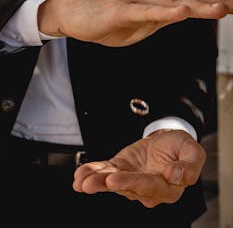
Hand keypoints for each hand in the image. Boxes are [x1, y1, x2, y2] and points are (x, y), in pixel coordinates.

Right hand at [38, 0, 227, 46]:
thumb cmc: (111, 20)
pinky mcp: (122, 10)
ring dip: (199, 4)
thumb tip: (185, 14)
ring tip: (222, 8)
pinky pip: (146, 12)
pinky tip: (181, 12)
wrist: (79, 16)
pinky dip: (165, 12)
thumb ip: (166, 17)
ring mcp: (138, 1)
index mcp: (161, 0)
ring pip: (172, 2)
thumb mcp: (146, 22)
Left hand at [72, 130, 205, 207]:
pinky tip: (79, 175)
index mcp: (168, 187)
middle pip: (128, 188)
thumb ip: (190, 165)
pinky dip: (92, 173)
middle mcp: (147, 188)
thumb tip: (177, 176)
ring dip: (96, 182)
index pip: (150, 186)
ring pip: (113, 182)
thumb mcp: (192, 150)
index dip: (133, 183)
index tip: (117, 179)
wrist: (167, 141)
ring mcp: (131, 180)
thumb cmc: (180, 147)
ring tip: (81, 182)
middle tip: (92, 184)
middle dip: (109, 185)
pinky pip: (105, 172)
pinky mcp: (120, 170)